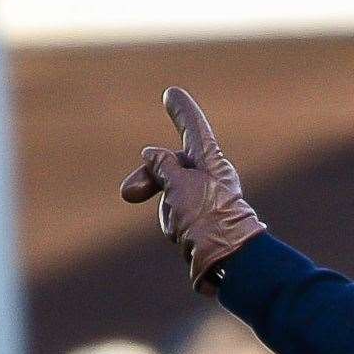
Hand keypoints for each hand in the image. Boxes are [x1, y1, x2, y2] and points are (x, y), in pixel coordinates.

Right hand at [120, 87, 265, 295]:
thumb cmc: (207, 217)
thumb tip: (152, 154)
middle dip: (149, 178)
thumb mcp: (178, 184)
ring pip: (168, 196)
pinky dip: (173, 224)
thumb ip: (162, 165)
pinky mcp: (200, 225)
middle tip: (127, 193)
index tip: (172, 93)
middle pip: (170, 167)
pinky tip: (185, 236)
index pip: (193, 129)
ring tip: (180, 223)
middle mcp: (210, 179)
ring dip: (165, 209)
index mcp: (212, 162)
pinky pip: (174, 217)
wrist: (226, 260)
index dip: (181, 112)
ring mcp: (204, 203)